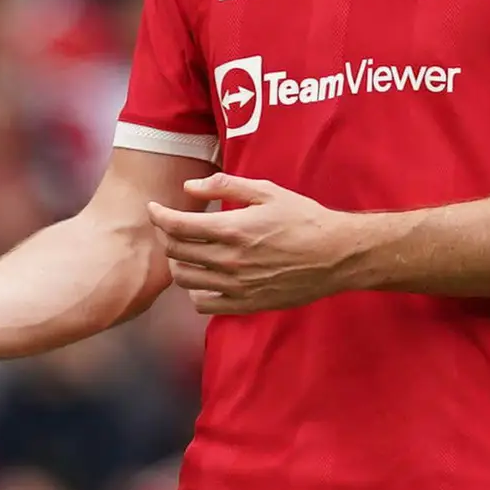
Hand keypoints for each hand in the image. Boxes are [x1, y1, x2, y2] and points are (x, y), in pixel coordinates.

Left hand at [150, 172, 376, 314]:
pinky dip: (196, 291)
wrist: (334, 255)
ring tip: (186, 251)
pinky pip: (203, 304)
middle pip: (176, 252)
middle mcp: (229, 260)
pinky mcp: (245, 304)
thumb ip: (225, 185)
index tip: (154, 209)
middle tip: (172, 227)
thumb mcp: (267, 191)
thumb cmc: (303, 218)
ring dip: (178, 263)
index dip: (158, 216)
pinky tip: (205, 278)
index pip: (177, 225)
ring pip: (185, 279)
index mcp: (232, 229)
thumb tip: (189, 188)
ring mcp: (236, 286)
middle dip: (166, 236)